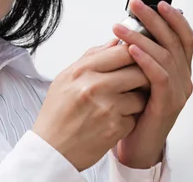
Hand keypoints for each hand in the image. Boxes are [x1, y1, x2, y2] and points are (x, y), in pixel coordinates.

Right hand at [32, 38, 149, 171]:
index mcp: (83, 71)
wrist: (51, 151)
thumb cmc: (57, 114)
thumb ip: (92, 57)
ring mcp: (107, 108)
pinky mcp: (115, 128)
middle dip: (142, 77)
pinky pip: (136, 117)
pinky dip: (129, 119)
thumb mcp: (66, 78)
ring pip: (141, 96)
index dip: (135, 53)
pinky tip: (114, 121)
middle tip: (136, 82)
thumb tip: (115, 42)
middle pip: (139, 72)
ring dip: (137, 100)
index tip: (137, 58)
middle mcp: (95, 87)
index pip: (123, 51)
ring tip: (122, 104)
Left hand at [112, 0, 192, 168]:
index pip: (185, 37)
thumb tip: (129, 27)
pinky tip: (131, 50)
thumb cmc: (136, 110)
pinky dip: (145, 60)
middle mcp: (184, 78)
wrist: (136, 146)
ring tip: (121, 27)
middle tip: (136, 5)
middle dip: (154, 19)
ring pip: (165, 55)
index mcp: (180, 70)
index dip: (175, 18)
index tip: (159, 2)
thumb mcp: (140, 76)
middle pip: (174, 41)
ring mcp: (178, 92)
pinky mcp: (167, 103)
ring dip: (141, 37)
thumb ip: (141, 55)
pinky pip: (159, 76)